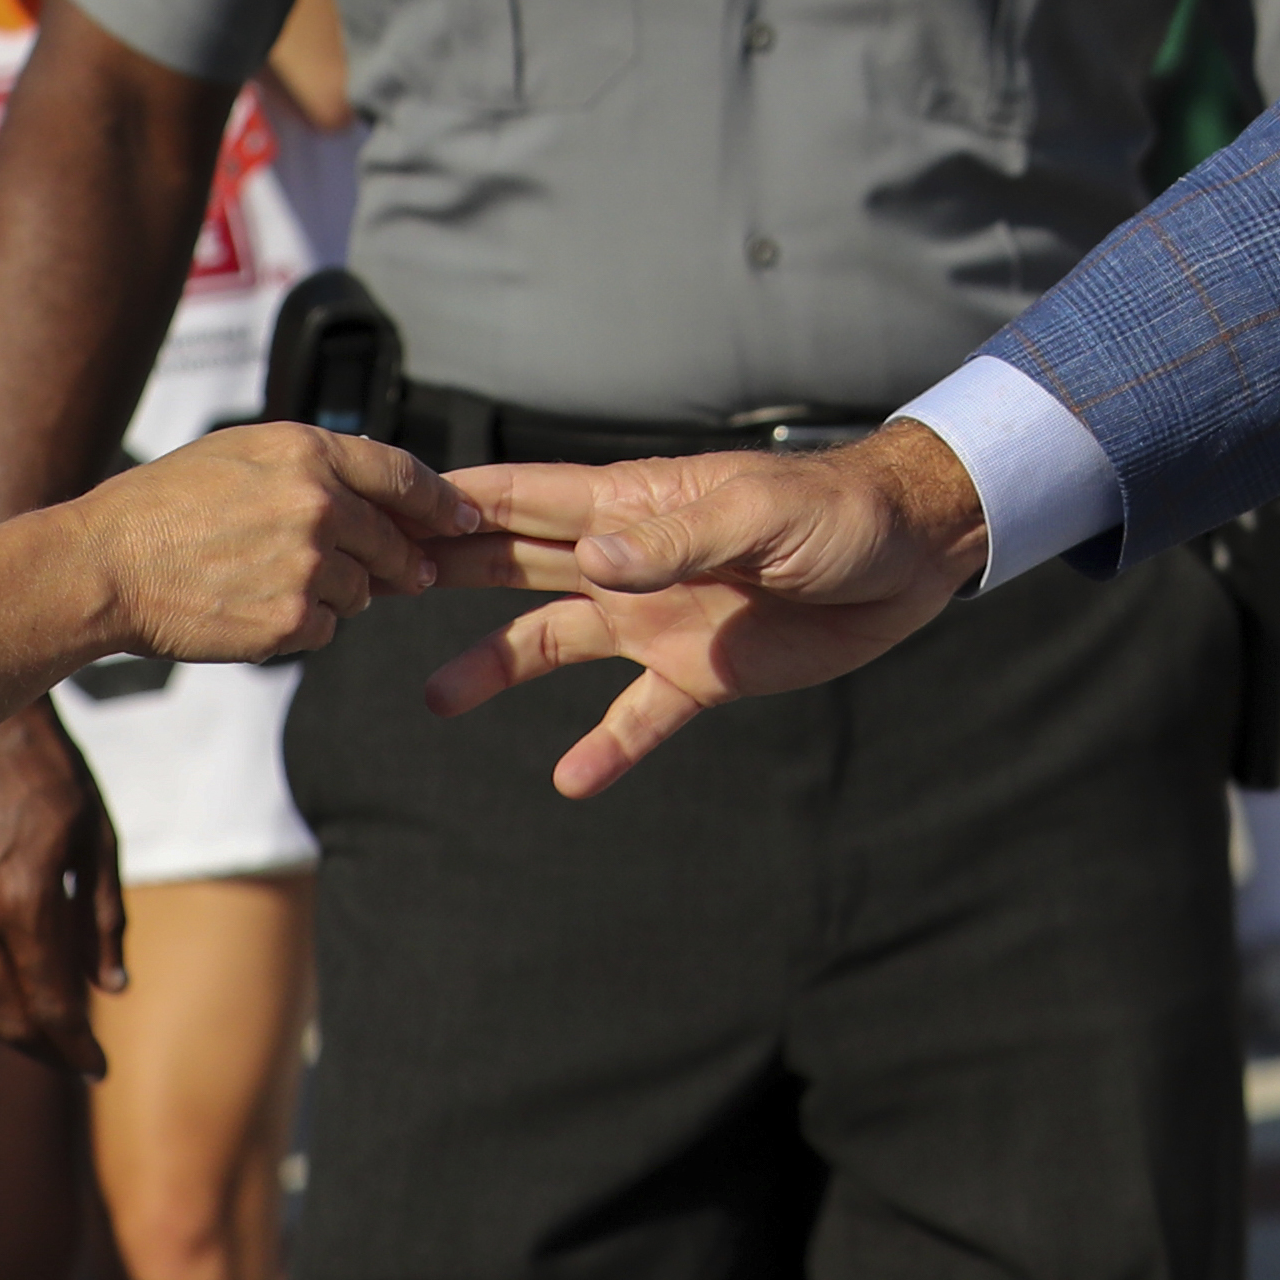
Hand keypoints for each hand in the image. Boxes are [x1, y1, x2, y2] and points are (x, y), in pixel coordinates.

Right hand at [0, 704, 122, 1074]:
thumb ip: (104, 917)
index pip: (48, 1002)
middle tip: (77, 1061)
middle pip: (3, 1013)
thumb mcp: (99, 839)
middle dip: (43, 1048)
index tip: (99, 1066)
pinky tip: (4, 1002)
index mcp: (25, 901)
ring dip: (6, 1030)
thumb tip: (112, 988)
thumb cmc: (55, 776)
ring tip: (46, 1041)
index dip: (74, 1043)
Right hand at [79, 422, 475, 663]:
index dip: (442, 502)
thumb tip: (378, 486)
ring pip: (361, 591)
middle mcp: (318, 506)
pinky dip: (300, 626)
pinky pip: (325, 628)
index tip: (465, 519)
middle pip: (393, 542)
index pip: (405, 475)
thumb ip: (315, 463)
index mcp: (309, 455)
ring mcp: (306, 566)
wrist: (101, 568)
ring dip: (335, 593)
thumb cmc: (162, 506)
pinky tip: (251, 609)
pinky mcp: (289, 620)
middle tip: (394, 573)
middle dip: (397, 561)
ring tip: (266, 582)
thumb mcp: (242, 452)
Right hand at [425, 424, 990, 796]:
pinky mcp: (701, 673)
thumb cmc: (840, 511)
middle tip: (366, 592)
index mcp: (639, 507)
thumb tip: (594, 561)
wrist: (913, 556)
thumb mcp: (764, 514)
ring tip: (435, 704)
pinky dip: (605, 749)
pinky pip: (639, 716)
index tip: (380, 509)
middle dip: (447, 573)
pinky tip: (570, 780)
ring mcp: (660, 618)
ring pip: (557, 642)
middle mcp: (634, 563)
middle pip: (519, 565)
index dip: (457, 502)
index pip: (528, 499)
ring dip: (498, 667)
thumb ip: (679, 539)